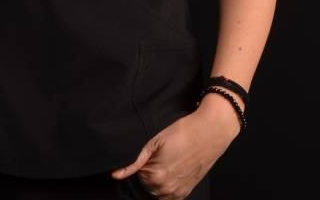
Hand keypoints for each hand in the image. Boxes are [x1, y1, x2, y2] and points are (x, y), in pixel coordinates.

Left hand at [109, 97, 241, 198]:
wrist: (210, 132)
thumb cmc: (183, 132)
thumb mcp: (155, 141)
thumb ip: (134, 161)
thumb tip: (115, 175)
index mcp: (155, 176)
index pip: (136, 174)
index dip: (143, 160)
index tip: (153, 150)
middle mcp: (165, 189)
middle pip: (145, 182)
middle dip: (148, 169)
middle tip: (162, 152)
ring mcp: (176, 193)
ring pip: (155, 189)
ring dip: (157, 177)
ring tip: (169, 158)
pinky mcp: (185, 193)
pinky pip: (167, 195)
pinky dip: (166, 184)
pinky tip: (174, 167)